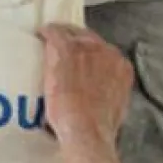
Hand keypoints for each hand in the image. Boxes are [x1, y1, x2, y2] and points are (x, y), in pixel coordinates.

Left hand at [36, 23, 133, 148]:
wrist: (86, 130)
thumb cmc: (98, 129)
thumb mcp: (113, 108)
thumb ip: (109, 94)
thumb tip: (100, 95)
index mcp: (121, 67)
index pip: (104, 52)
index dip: (90, 55)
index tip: (79, 60)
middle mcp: (107, 52)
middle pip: (89, 39)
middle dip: (76, 44)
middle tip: (62, 51)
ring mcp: (87, 49)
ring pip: (73, 34)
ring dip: (62, 39)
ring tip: (50, 43)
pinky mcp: (66, 49)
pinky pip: (56, 32)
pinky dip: (47, 33)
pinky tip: (41, 35)